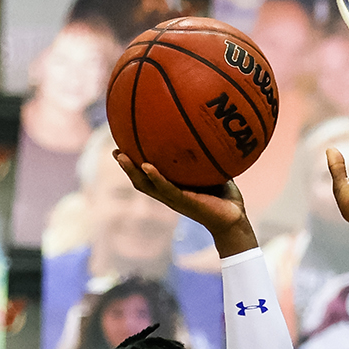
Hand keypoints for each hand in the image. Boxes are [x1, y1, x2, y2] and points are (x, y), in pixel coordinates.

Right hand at [113, 153, 256, 252]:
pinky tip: (147, 166)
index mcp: (172, 187)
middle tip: (115, 151)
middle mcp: (168, 194)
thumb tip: (205, 130)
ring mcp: (173, 199)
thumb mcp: (213, 170)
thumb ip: (206, 156)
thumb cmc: (225, 196)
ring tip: (121, 156)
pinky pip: (165, 188)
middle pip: (140, 180)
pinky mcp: (183, 202)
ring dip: (132, 171)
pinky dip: (155, 177)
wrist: (234, 218)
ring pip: (146, 185)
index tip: (123, 147)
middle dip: (126, 166)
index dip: (134, 164)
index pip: (147, 175)